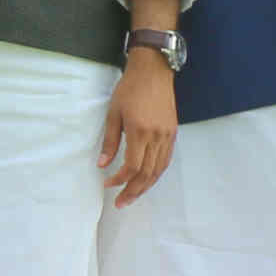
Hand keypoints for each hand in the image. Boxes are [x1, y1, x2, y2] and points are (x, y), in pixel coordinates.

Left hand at [99, 54, 178, 206]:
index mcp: (140, 132)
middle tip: (121, 203)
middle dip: (134, 191)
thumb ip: (110, 141)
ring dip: (146, 186)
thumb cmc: (129, 90)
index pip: (132, 166)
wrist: (153, 72)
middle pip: (147, 173)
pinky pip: (166, 160)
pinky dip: (156, 173)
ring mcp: (168, 136)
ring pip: (159, 169)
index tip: (108, 185)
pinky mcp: (173, 133)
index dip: (120, 180)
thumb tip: (103, 165)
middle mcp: (157, 137)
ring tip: (132, 196)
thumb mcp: (113, 113)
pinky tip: (147, 179)